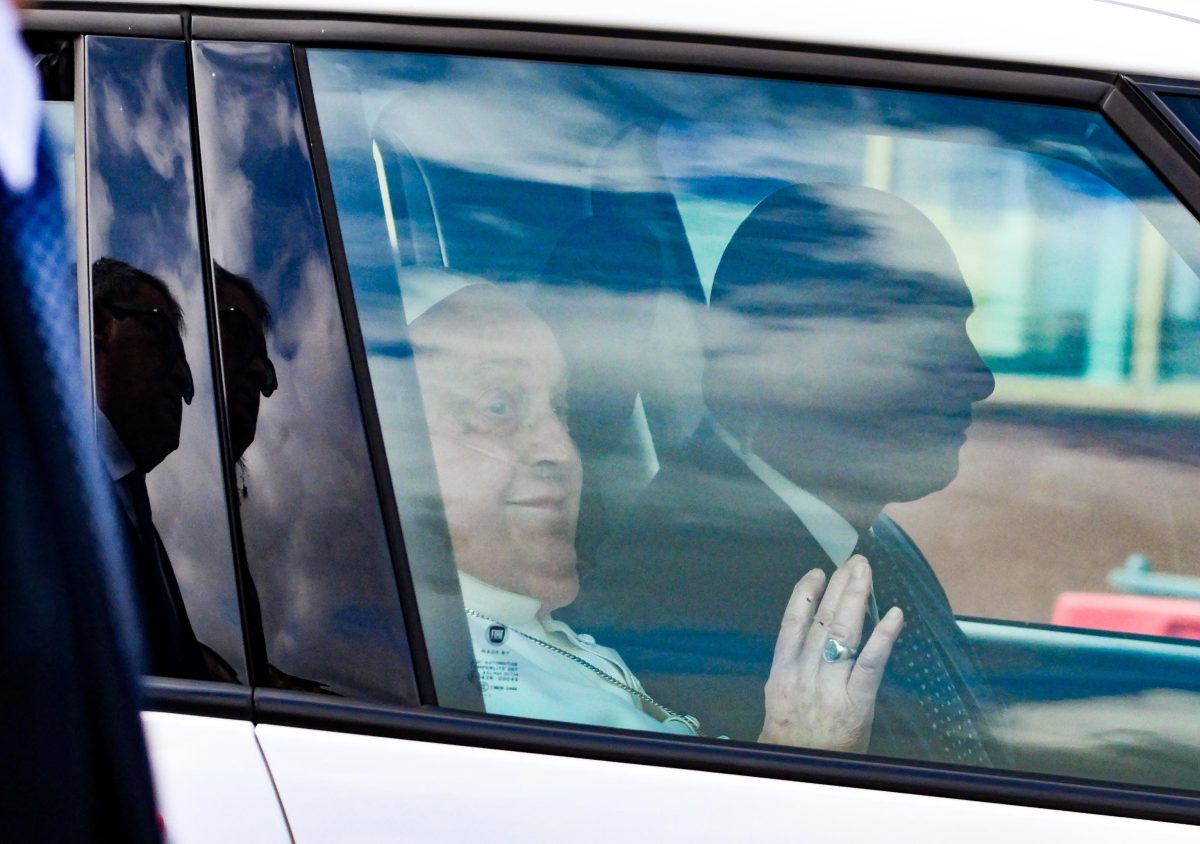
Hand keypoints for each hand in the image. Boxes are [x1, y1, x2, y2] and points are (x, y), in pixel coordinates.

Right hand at [758, 555, 902, 752]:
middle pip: (823, 620)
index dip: (805, 594)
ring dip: (857, 598)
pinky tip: (895, 614)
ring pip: (845, 632)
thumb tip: (805, 643)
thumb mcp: (778, 705)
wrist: (799, 778)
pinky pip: (871, 663)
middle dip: (839, 587)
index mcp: (781, 674)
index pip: (792, 623)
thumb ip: (791, 674)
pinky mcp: (857, 703)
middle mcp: (804, 674)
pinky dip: (884, 636)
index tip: (818, 573)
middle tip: (854, 562)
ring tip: (866, 572)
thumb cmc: (790, 747)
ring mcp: (830, 687)